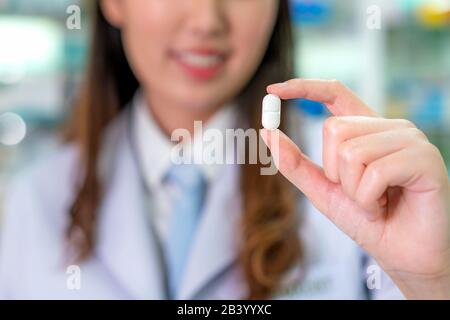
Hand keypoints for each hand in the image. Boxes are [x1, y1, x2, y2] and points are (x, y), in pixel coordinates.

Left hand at [260, 79, 449, 298]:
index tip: (272, 90)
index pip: (335, 93)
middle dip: (335, 173)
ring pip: (352, 152)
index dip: (304, 87)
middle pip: (334, 129)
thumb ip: (296, 163)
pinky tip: (383, 208)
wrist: (402, 255)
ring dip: (354, 191)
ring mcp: (410, 140)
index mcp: (366, 130)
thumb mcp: (323, 190)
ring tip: (374, 203)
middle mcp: (389, 127)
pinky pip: (376, 172)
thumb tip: (267, 132)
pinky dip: (369, 199)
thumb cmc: (367, 221)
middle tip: (358, 195)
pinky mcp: (425, 159)